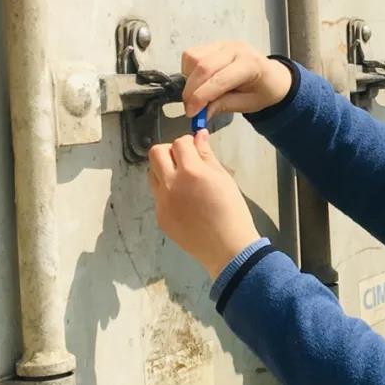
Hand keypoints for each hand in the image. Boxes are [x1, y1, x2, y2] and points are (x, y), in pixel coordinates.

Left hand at [148, 132, 261, 278]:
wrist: (227, 248)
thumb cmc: (232, 212)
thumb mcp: (224, 179)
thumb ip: (207, 156)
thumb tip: (199, 136)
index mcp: (191, 172)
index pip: (179, 143)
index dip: (188, 142)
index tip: (195, 148)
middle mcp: (171, 184)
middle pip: (156, 153)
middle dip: (170, 151)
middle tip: (185, 161)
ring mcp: (162, 202)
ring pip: (152, 174)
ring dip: (164, 170)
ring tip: (183, 181)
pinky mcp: (160, 217)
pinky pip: (158, 196)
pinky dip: (168, 193)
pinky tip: (186, 203)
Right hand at [181, 41, 292, 118]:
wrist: (274, 77)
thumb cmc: (264, 91)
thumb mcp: (248, 104)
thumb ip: (223, 106)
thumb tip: (200, 112)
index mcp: (250, 65)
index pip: (218, 80)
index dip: (200, 98)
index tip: (191, 112)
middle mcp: (236, 50)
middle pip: (202, 67)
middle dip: (190, 91)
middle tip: (189, 107)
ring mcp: (225, 44)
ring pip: (193, 57)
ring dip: (189, 78)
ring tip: (197, 92)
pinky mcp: (216, 44)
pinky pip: (192, 54)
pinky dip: (189, 69)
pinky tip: (199, 80)